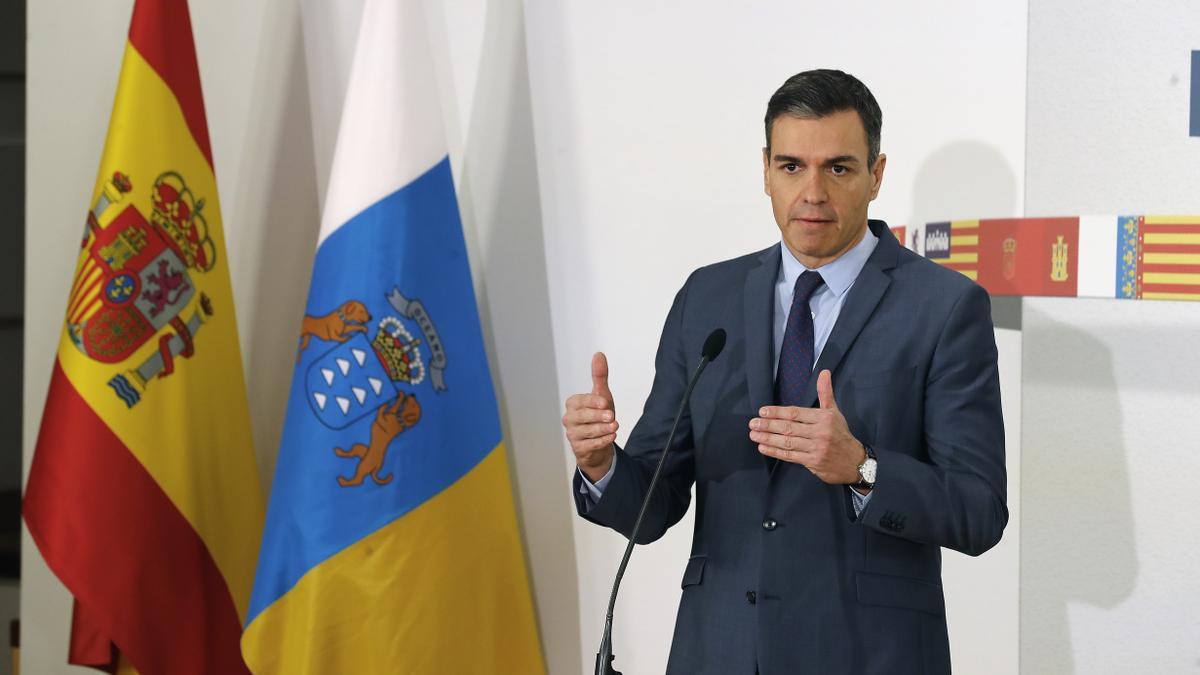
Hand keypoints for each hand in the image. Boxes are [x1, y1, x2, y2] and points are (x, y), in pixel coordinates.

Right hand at [563, 352, 618, 482]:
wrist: (600, 442)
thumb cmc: (600, 416)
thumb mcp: (602, 395)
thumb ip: (599, 376)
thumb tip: (599, 354)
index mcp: (574, 404)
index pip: (581, 401)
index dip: (593, 402)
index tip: (605, 403)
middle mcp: (569, 419)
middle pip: (581, 417)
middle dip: (597, 416)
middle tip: (612, 416)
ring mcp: (572, 434)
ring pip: (586, 432)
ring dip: (602, 429)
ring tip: (614, 427)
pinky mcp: (578, 448)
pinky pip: (589, 445)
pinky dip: (601, 441)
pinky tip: (611, 437)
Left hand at [748, 369, 866, 483]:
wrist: (854, 462)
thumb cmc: (840, 434)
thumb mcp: (834, 412)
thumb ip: (825, 393)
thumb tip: (824, 372)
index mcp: (823, 418)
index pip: (796, 413)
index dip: (778, 412)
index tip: (762, 411)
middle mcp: (820, 432)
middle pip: (789, 428)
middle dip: (769, 425)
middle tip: (753, 423)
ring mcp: (816, 448)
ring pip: (788, 442)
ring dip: (768, 439)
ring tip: (754, 435)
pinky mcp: (813, 462)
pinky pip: (790, 456)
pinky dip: (775, 452)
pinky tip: (763, 448)